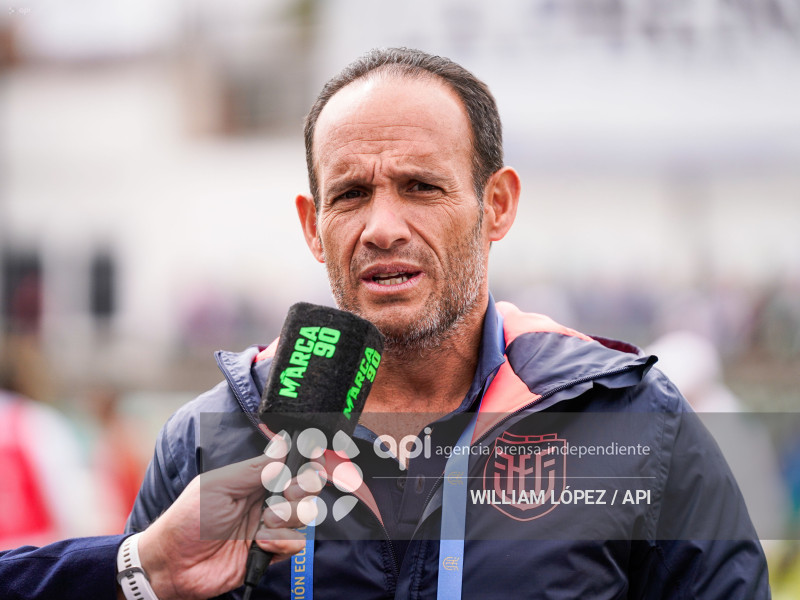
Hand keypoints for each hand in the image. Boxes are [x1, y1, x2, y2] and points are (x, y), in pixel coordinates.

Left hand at [135, 449, 323, 599]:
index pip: (290, 465)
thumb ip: (254, 469)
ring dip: (288, 518)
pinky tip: (259, 544)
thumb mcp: (218, 486)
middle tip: (285, 494)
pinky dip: (281, 543)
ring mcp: (270, 526)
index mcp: (255, 479)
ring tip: (263, 525)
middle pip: (305, 488)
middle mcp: (266, 500)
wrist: (174, 565)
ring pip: (304, 515)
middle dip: (303, 489)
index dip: (305, 461)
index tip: (311, 460)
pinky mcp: (270, 552)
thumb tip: (283, 445)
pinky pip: (295, 544)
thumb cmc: (188, 520)